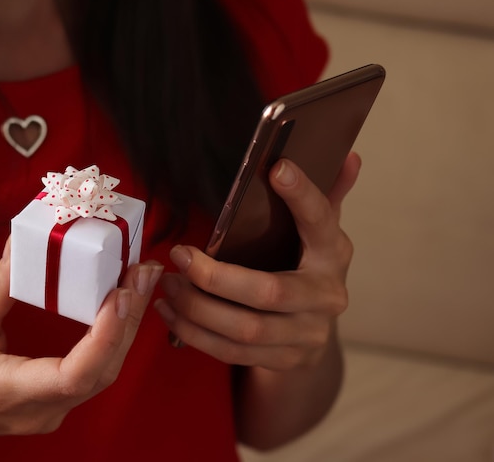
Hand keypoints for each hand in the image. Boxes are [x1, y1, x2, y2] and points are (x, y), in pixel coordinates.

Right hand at [0, 239, 161, 457]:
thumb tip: (26, 245)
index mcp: (8, 391)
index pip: (74, 376)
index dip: (105, 336)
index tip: (120, 294)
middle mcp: (39, 410)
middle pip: (101, 371)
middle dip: (128, 320)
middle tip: (143, 273)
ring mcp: (51, 411)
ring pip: (104, 373)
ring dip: (126, 327)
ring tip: (139, 283)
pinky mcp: (56, 403)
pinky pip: (95, 372)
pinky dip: (112, 338)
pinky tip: (121, 307)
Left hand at [154, 153, 359, 370]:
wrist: (312, 336)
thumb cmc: (305, 270)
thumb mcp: (317, 234)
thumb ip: (326, 196)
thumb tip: (350, 157)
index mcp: (334, 255)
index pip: (321, 222)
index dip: (302, 196)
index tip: (277, 168)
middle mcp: (326, 297)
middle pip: (268, 292)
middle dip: (215, 277)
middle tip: (179, 255)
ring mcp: (306, 335)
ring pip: (244, 329)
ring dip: (197, 307)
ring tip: (168, 284)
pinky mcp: (283, 360)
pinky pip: (231, 352)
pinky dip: (194, 333)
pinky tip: (169, 312)